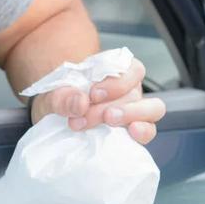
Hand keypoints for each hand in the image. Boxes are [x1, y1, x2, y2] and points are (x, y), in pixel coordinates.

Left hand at [29, 58, 165, 143]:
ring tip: (108, 122)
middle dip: (113, 104)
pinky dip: (142, 132)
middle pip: (136, 92)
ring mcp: (133, 110)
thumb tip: (80, 102)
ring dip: (132, 115)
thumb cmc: (59, 101)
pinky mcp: (132, 131)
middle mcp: (127, 89)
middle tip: (89, 114)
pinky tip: (130, 134)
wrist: (54, 120)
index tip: (93, 93)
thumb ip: (62, 97)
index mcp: (113, 71)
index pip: (131, 68)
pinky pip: (148, 130)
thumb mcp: (51, 95)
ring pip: (152, 109)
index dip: (116, 81)